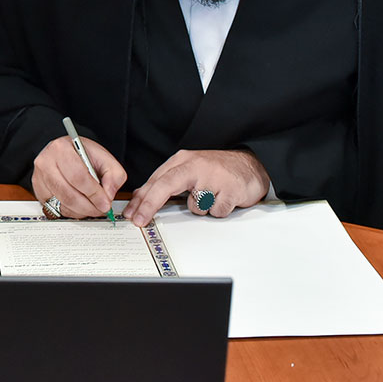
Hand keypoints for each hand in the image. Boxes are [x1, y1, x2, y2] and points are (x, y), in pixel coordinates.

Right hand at [30, 135, 126, 217]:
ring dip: (81, 211)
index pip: (78, 177)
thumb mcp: (104, 157)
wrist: (65, 152)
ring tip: (92, 207)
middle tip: (101, 209)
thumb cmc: (82, 154)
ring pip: (62, 204)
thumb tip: (108, 195)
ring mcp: (39, 177)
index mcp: (61, 149)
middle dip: (89, 207)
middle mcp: (46, 162)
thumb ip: (114, 175)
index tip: (105, 203)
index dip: (94, 194)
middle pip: (69, 194)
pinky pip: (56, 209)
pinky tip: (79, 206)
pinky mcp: (38, 190)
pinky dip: (71, 212)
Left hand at [123, 149, 269, 225]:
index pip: (157, 180)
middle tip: (140, 220)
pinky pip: (215, 212)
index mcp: (183, 160)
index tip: (131, 214)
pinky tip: (223, 199)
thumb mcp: (188, 170)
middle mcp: (196, 166)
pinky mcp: (230, 189)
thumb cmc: (216, 169)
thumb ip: (166, 182)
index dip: (142, 199)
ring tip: (211, 197)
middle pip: (166, 185)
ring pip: (195, 207)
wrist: (251, 165)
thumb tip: (141, 199)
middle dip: (150, 205)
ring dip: (201, 208)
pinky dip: (218, 210)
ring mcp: (213, 177)